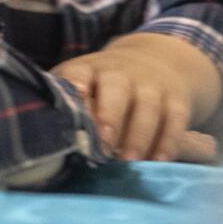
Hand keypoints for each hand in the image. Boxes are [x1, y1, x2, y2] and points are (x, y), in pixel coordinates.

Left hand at [52, 33, 220, 162]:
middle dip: (110, 115)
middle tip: (104, 146)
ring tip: (130, 160)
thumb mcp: (82, 87)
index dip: (76, 85)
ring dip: (139, 133)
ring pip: (147, 104)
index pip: (79, 72)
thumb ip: (68, 108)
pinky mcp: (176, 99)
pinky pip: (175, 118)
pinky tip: (159, 160)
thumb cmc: (102, 87)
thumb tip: (47, 143)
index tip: (75, 102)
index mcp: (88, 69)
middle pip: (116, 86)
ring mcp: (150, 84)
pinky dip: (169, 140)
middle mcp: (120, 72)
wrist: (152, 62)